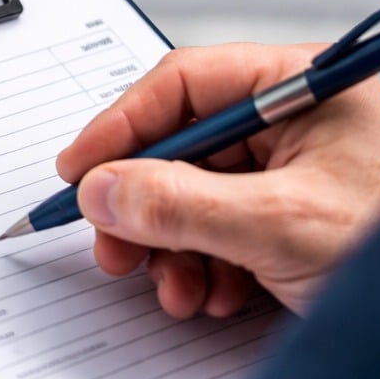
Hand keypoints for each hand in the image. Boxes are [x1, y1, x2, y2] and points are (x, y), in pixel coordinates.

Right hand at [57, 42, 379, 317]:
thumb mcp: (280, 224)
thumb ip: (179, 204)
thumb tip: (100, 189)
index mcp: (299, 87)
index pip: (183, 85)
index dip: (121, 126)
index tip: (79, 171)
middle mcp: (293, 120)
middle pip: (180, 145)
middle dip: (143, 204)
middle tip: (113, 246)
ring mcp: (293, 170)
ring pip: (194, 193)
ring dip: (171, 246)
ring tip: (174, 288)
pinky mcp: (292, 216)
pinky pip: (219, 227)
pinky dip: (202, 264)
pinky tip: (211, 294)